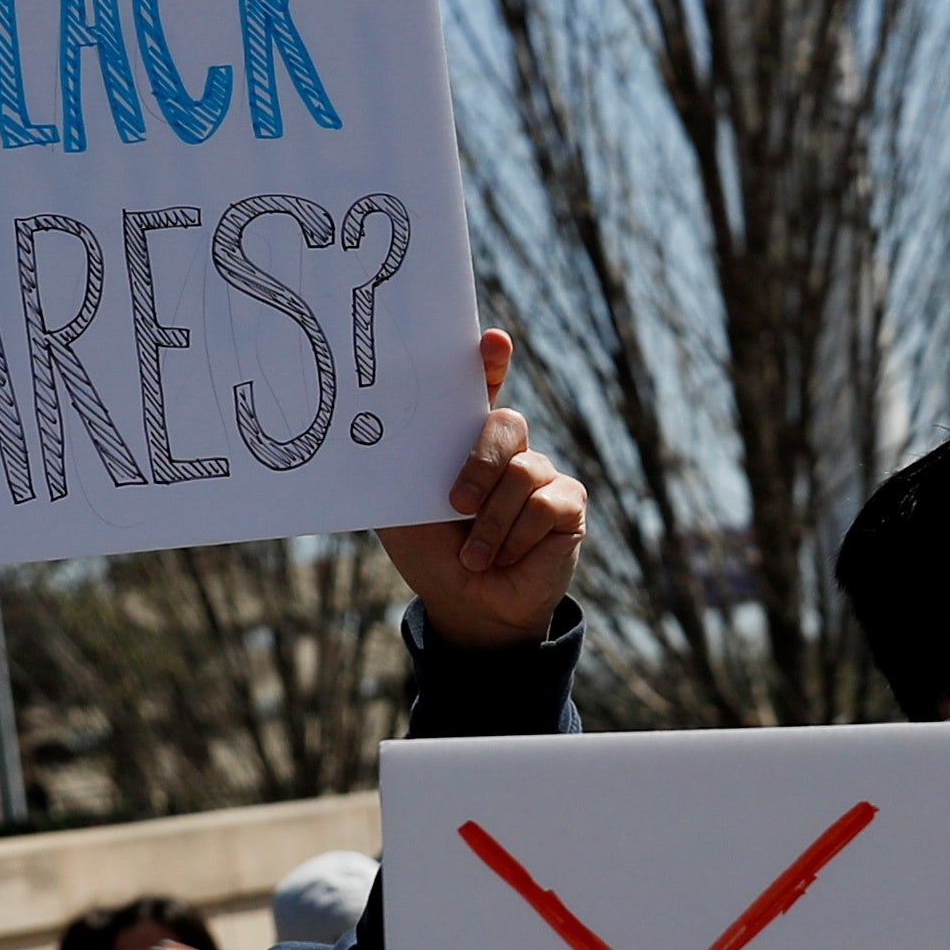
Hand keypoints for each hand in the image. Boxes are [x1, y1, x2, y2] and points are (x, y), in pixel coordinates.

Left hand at [382, 334, 588, 653]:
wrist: (469, 607)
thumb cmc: (435, 555)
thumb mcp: (404, 513)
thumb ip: (402, 474)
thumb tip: (381, 438)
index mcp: (465, 443)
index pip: (481, 389)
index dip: (489, 362)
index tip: (492, 342)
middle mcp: (509, 451)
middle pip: (505, 424)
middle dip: (480, 462)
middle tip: (457, 505)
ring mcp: (541, 475)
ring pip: (521, 474)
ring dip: (491, 525)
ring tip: (476, 557)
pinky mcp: (568, 504)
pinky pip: (543, 506)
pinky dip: (515, 538)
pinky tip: (507, 559)